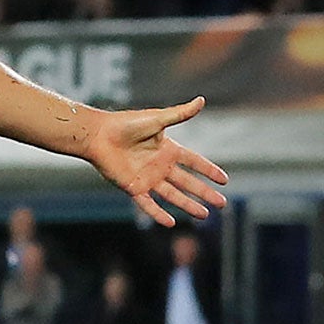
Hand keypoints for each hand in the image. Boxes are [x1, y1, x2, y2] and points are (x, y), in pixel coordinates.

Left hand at [82, 97, 228, 227]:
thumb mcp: (157, 119)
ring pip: (173, 195)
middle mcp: (160, 165)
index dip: (209, 170)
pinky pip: (148, 204)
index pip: (194, 162)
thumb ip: (180, 114)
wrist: (99, 136)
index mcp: (167, 149)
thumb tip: (202, 100)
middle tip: (221, 204)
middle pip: (188, 182)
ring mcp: (148, 178)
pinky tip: (171, 223)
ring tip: (204, 215)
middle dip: (205, 193)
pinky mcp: (133, 187)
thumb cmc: (126, 124)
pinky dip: (158, 214)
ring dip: (188, 205)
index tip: (224, 180)